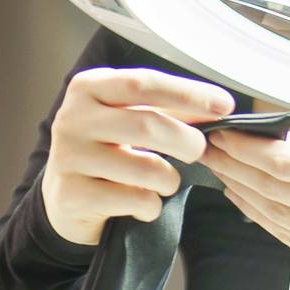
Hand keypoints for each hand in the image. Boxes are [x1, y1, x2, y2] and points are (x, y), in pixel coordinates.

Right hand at [38, 68, 232, 245]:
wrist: (65, 198)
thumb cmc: (107, 150)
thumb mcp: (128, 119)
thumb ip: (167, 110)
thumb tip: (218, 108)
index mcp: (89, 88)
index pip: (144, 84)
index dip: (188, 94)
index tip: (224, 105)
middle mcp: (72, 118)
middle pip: (147, 125)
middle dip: (186, 141)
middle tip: (199, 150)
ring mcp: (68, 157)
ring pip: (145, 168)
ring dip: (170, 179)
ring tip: (166, 181)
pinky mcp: (71, 195)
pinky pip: (134, 200)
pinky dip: (152, 206)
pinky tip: (144, 204)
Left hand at [199, 128, 289, 289]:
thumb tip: (278, 141)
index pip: (287, 162)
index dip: (247, 148)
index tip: (225, 134)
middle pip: (275, 188)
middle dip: (236, 166)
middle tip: (211, 148)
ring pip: (277, 216)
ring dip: (244, 191)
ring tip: (224, 171)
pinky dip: (264, 218)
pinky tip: (248, 200)